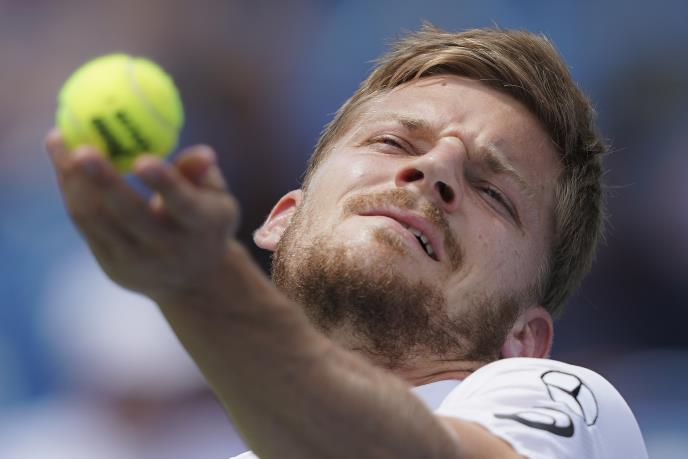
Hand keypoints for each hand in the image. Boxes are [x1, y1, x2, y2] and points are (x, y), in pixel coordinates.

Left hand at [45, 128, 240, 302]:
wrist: (193, 279)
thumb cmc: (206, 222)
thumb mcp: (218, 198)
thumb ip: (203, 173)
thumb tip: (204, 153)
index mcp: (201, 227)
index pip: (183, 204)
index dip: (164, 183)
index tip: (143, 159)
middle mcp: (168, 249)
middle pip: (130, 214)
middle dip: (103, 181)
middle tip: (82, 148)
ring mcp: (137, 262)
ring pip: (97, 218)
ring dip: (73, 179)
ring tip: (58, 139)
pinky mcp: (111, 266)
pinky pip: (85, 222)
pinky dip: (70, 189)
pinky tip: (62, 160)